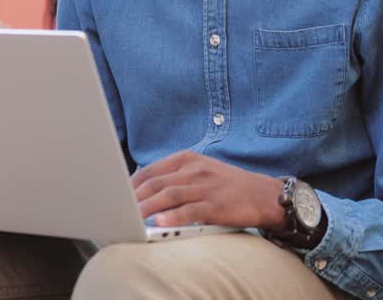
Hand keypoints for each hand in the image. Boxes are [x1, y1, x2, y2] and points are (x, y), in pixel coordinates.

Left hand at [132, 150, 285, 229]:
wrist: (264, 194)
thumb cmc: (228, 185)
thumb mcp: (200, 171)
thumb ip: (174, 176)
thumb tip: (144, 188)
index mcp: (187, 159)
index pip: (150, 170)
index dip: (131, 185)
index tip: (118, 196)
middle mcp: (194, 170)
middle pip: (156, 183)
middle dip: (134, 198)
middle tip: (118, 211)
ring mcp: (205, 186)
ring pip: (168, 196)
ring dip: (147, 208)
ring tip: (131, 218)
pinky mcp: (216, 204)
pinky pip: (190, 211)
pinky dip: (172, 217)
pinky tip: (159, 222)